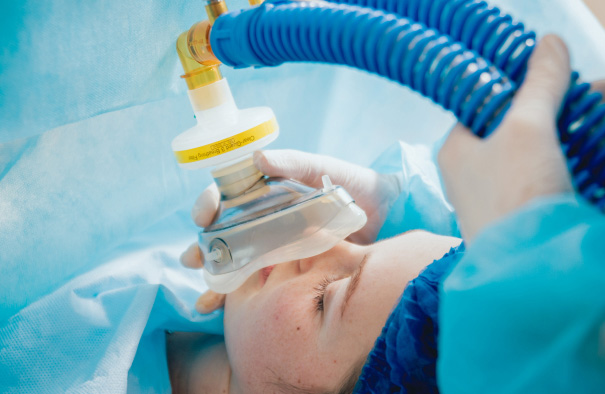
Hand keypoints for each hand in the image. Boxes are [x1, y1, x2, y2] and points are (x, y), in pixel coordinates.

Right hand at [180, 149, 399, 312]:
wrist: (388, 214)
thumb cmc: (355, 184)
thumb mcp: (323, 168)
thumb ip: (294, 163)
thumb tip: (257, 158)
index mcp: (266, 196)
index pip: (227, 198)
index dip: (209, 204)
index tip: (205, 214)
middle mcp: (265, 224)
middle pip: (222, 236)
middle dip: (203, 247)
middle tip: (192, 259)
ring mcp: (275, 251)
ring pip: (234, 266)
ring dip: (213, 280)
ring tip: (204, 298)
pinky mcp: (289, 274)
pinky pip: (258, 288)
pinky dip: (235, 300)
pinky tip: (219, 311)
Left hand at [438, 35, 604, 241]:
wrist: (530, 270)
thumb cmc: (515, 194)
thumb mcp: (527, 128)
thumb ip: (540, 84)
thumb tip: (550, 44)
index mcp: (459, 146)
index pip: (491, 101)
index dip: (530, 83)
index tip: (567, 75)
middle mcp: (473, 171)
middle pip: (523, 123)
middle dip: (570, 106)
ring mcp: (500, 196)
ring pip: (543, 151)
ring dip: (583, 133)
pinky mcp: (526, 215)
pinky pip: (554, 177)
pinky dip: (582, 162)